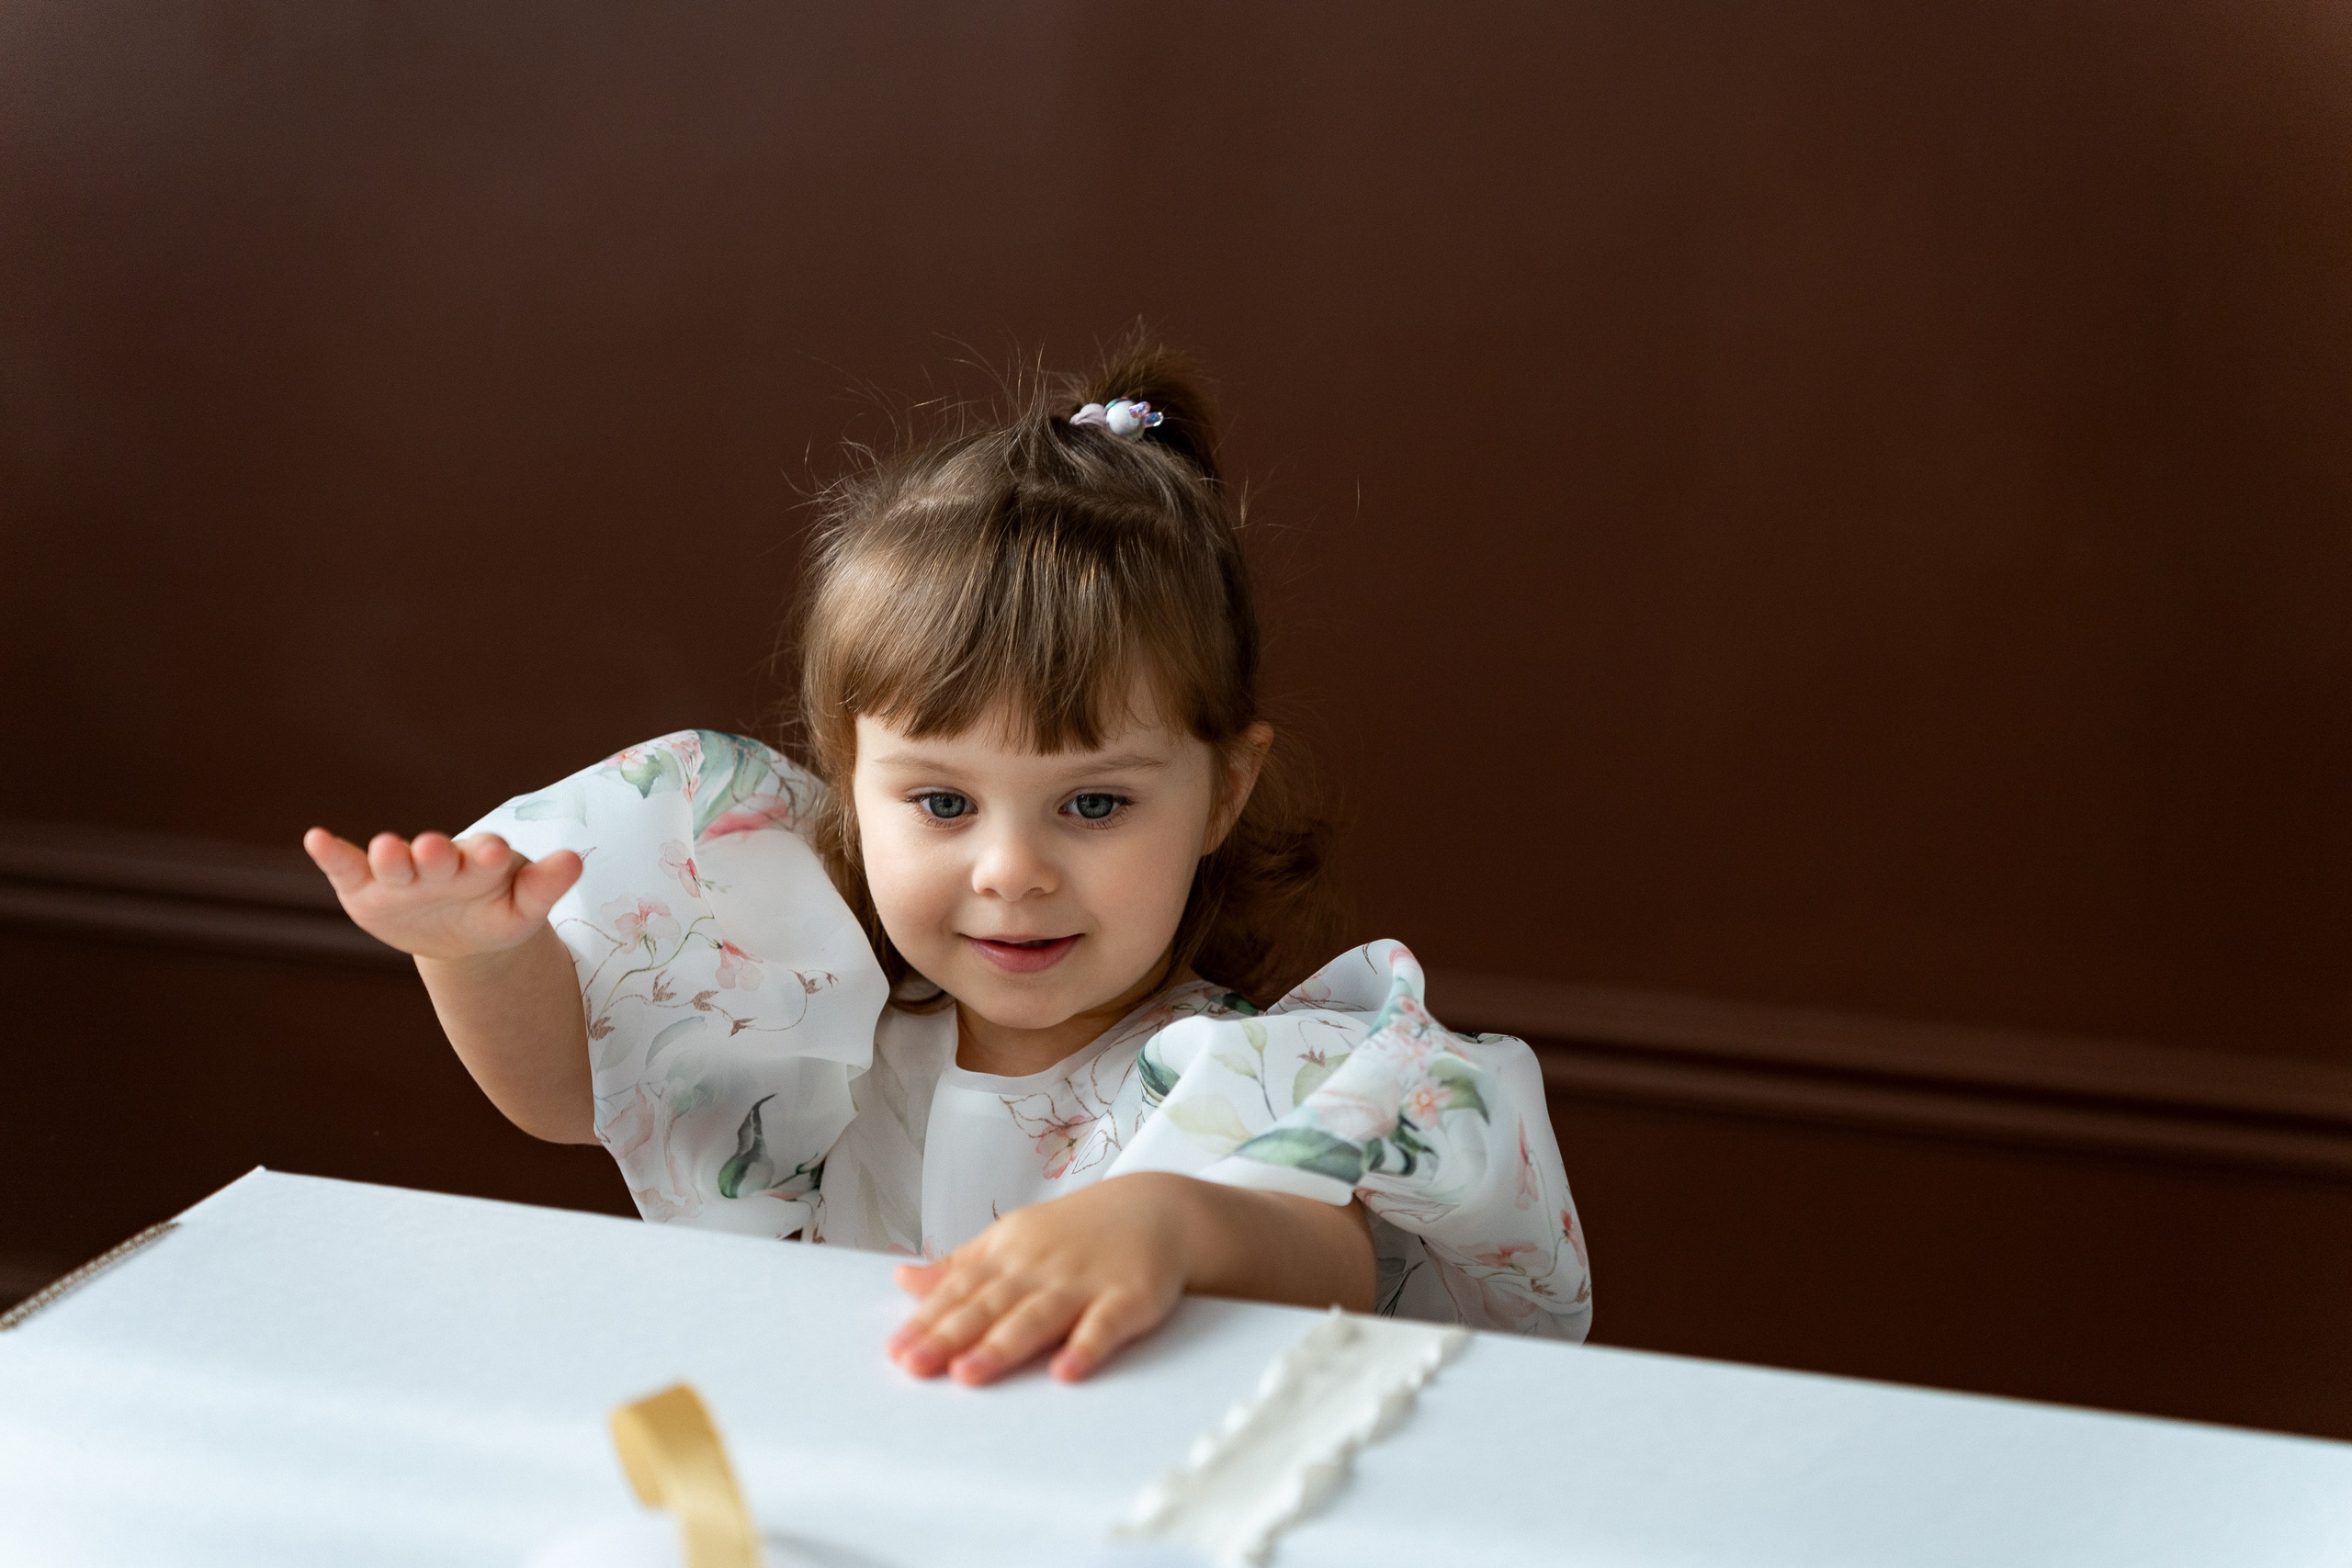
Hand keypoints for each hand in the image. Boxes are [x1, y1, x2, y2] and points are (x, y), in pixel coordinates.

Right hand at [302, 827, 581, 960]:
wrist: (461, 933)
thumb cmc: (496, 912)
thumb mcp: (522, 909)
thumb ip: (544, 887)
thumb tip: (575, 859)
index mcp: (480, 863)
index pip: (485, 856)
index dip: (487, 856)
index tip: (492, 853)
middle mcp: (438, 860)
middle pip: (436, 856)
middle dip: (434, 853)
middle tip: (434, 847)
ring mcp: (400, 873)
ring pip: (394, 861)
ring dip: (390, 854)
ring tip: (387, 847)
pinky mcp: (365, 887)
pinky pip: (346, 867)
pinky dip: (331, 853)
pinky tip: (315, 838)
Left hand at [887, 1173, 1198, 1386]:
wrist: (1157, 1209)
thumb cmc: (1075, 1233)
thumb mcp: (1012, 1238)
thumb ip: (961, 1266)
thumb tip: (901, 1279)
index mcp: (1010, 1252)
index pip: (961, 1289)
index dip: (928, 1320)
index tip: (896, 1351)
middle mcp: (1041, 1267)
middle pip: (990, 1305)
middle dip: (950, 1336)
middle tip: (914, 1366)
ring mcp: (1085, 1282)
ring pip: (1038, 1316)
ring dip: (1003, 1345)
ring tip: (968, 1374)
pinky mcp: (1129, 1298)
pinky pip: (1105, 1325)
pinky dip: (1086, 1347)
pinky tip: (1065, 1373)